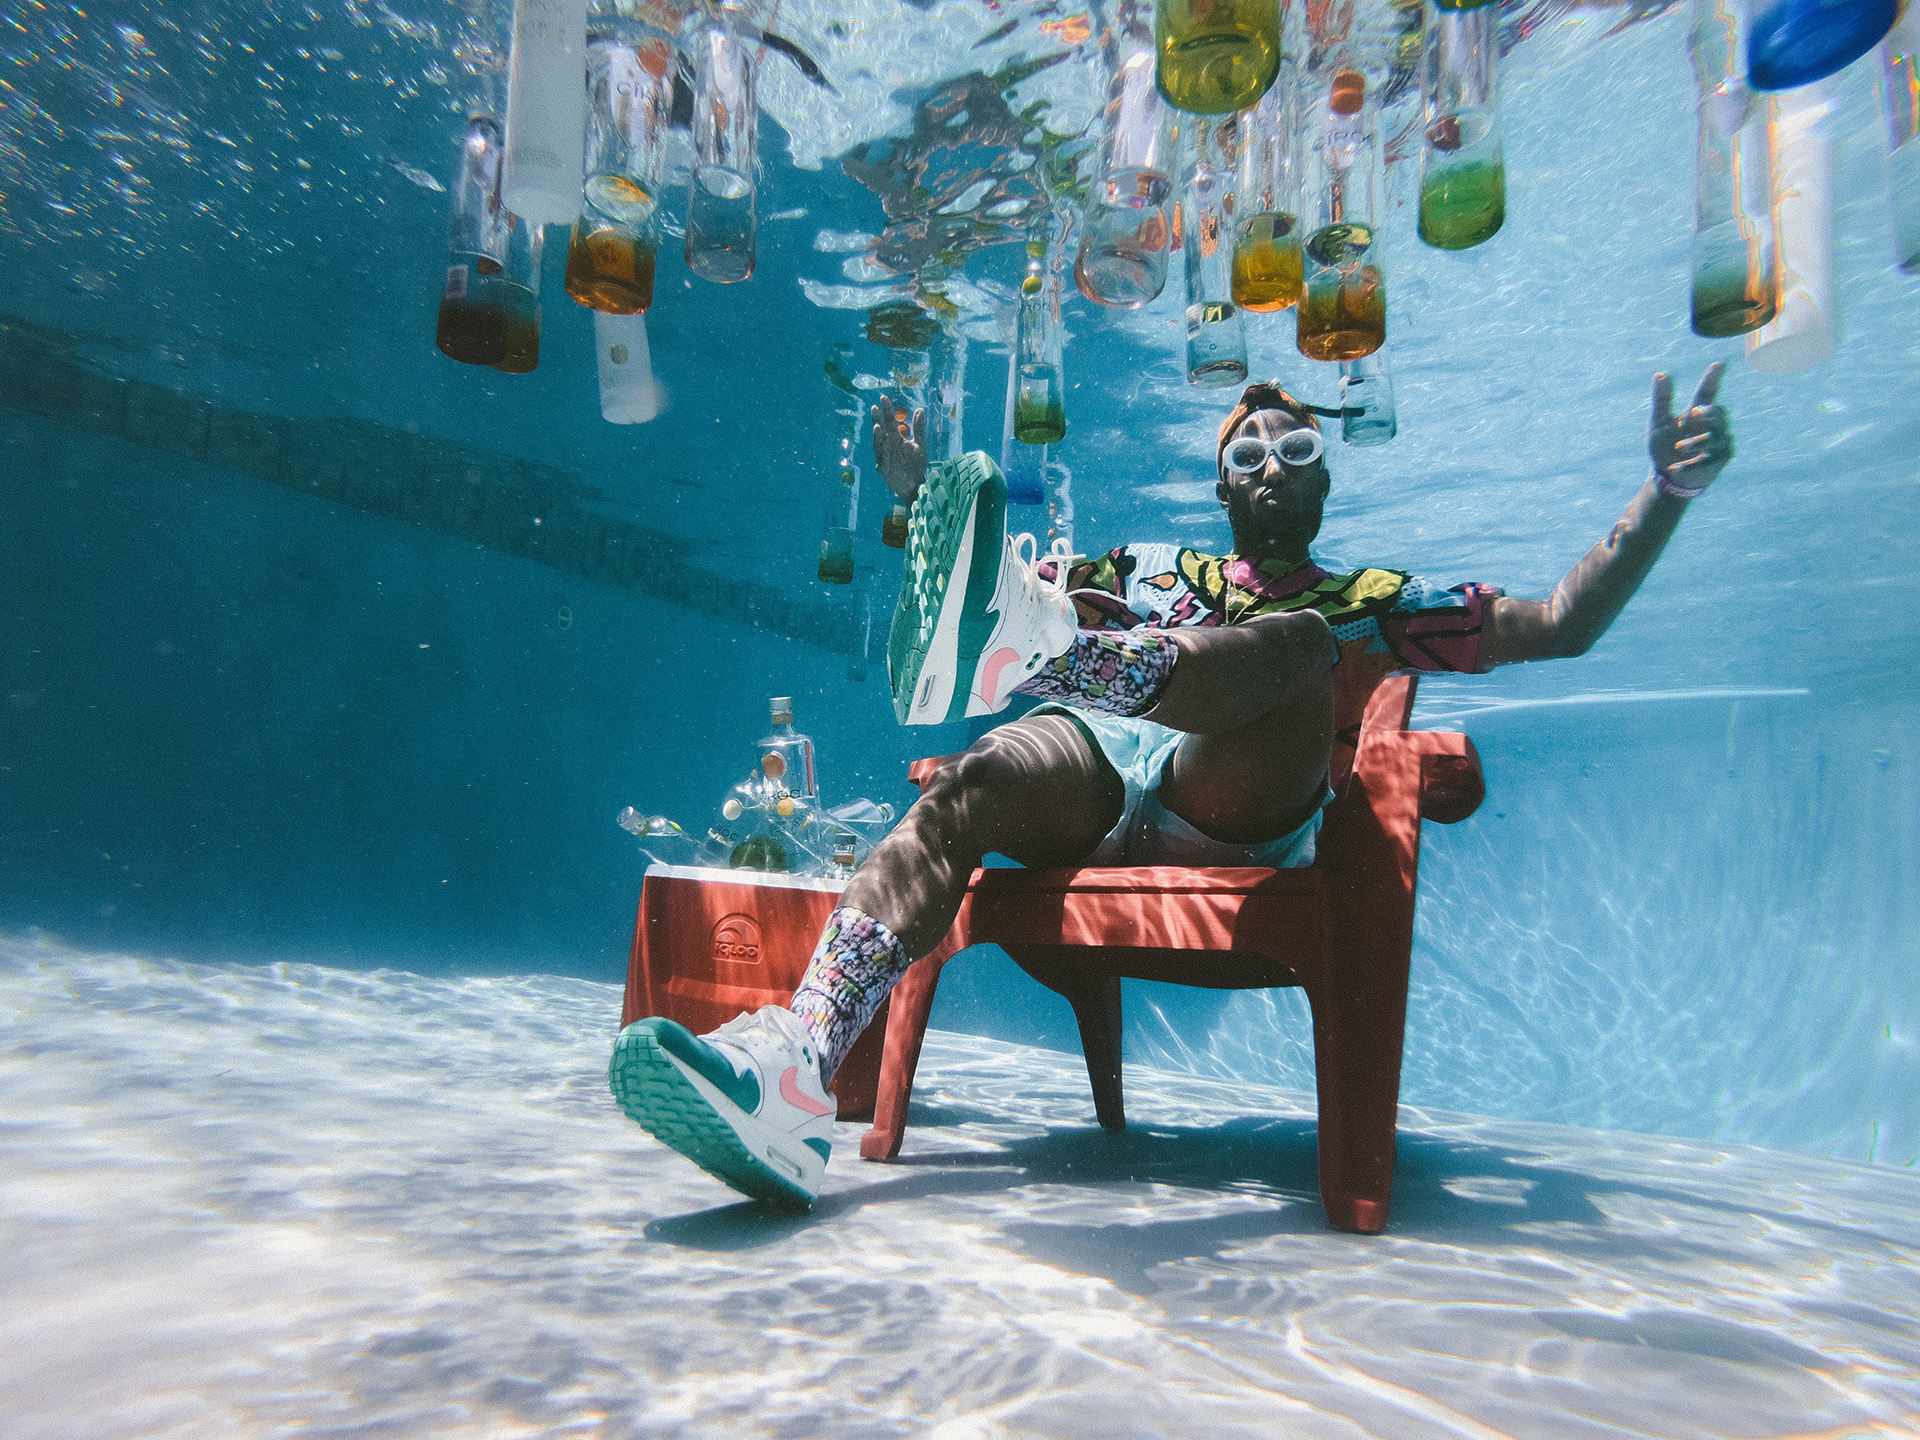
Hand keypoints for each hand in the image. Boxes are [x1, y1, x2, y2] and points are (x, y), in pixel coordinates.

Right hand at [871, 396, 926, 502]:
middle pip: (881, 430)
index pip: (890, 421)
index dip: (887, 410)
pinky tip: (882, 445)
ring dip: (878, 436)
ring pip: (879, 444)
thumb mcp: (919, 444)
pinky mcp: (883, 467)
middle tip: (875, 407)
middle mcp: (888, 445)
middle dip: (878, 420)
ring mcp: (884, 456)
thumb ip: (918, 428)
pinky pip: (882, 458)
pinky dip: (882, 452)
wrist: (915, 484)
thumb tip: (919, 409)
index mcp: (895, 438)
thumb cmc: (916, 465)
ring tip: (877, 426)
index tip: (883, 398)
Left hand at [1649, 362, 1733, 494]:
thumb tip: (1659, 374)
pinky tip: (1675, 468)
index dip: (1712, 379)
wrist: (1667, 476)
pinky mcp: (1720, 460)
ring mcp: (1719, 442)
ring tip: (1678, 447)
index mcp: (1696, 413)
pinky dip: (1690, 464)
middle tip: (1694, 413)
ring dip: (1695, 442)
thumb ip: (1661, 400)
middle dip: (1707, 413)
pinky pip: (1709, 460)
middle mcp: (1712, 425)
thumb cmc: (1664, 446)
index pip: (1706, 393)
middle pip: (1718, 413)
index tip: (1717, 365)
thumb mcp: (1658, 423)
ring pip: (1714, 437)